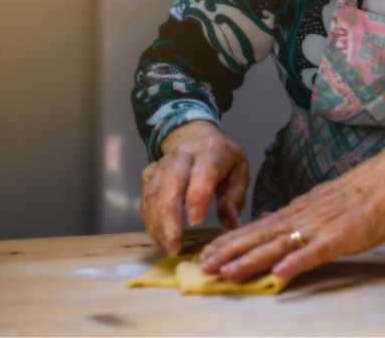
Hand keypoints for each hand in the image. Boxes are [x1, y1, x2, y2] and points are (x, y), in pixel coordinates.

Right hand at [140, 120, 248, 254]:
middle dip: (170, 217)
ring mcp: (162, 164)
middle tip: (175, 244)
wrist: (195, 136)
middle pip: (171, 183)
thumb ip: (235, 198)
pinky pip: (145, 199)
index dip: (197, 198)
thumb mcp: (239, 172)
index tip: (196, 222)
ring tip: (168, 247)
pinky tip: (159, 238)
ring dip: (158, 223)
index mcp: (210, 151)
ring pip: (154, 193)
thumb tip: (230, 224)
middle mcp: (183, 155)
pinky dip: (149, 221)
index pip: (202, 172)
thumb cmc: (222, 159)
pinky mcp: (149, 174)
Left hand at [198, 130, 384, 283]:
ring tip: (227, 273)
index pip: (257, 228)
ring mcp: (321, 227)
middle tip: (202, 266)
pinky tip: (279, 274)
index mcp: (297, 211)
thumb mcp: (319, 202)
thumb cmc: (360, 194)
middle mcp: (303, 217)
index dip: (230, 242)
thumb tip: (264, 224)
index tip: (205, 254)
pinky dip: (297, 262)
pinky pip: (316, 252)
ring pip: (280, 245)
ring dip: (251, 260)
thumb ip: (292, 216)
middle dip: (230, 252)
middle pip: (260, 237)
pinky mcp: (341, 237)